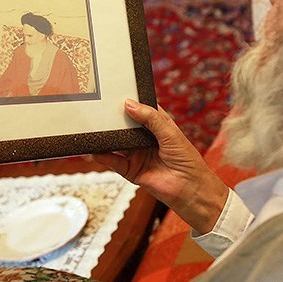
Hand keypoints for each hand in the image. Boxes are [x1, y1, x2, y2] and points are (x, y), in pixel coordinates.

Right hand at [92, 99, 229, 234]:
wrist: (189, 188)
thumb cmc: (187, 159)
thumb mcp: (170, 132)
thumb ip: (150, 118)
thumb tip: (130, 104)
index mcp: (157, 125)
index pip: (140, 109)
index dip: (130, 102)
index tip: (115, 93)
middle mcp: (145, 138)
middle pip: (125, 125)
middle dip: (113, 119)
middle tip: (99, 110)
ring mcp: (137, 154)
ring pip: (116, 143)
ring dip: (105, 138)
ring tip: (93, 129)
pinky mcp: (131, 170)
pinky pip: (114, 161)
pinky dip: (104, 156)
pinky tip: (97, 151)